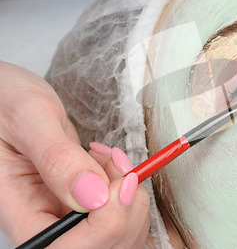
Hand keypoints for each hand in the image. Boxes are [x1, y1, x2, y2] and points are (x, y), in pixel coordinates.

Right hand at [0, 61, 149, 246]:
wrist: (7, 99)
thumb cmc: (4, 102)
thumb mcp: (28, 117)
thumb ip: (57, 157)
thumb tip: (93, 197)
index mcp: (17, 212)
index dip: (106, 225)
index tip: (122, 184)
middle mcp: (41, 221)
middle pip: (99, 247)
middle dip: (125, 209)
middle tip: (121, 165)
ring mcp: (62, 216)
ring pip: (115, 234)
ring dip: (129, 198)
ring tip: (113, 160)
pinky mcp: (80, 205)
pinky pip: (117, 215)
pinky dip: (128, 192)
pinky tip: (114, 167)